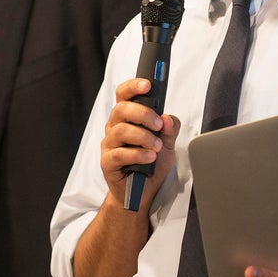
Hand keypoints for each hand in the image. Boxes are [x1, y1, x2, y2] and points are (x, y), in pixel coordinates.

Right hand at [99, 78, 179, 211]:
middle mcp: (115, 127)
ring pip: (121, 130)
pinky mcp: (107, 162)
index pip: (124, 95)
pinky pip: (119, 154)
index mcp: (127, 117)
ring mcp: (109, 144)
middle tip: (158, 125)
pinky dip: (138, 154)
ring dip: (143, 137)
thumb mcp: (168, 144)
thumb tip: (167, 118)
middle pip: (121, 109)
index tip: (147, 85)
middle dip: (143, 114)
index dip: (133, 86)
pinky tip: (150, 158)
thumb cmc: (152, 163)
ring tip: (156, 147)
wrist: (143, 192)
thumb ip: (170, 129)